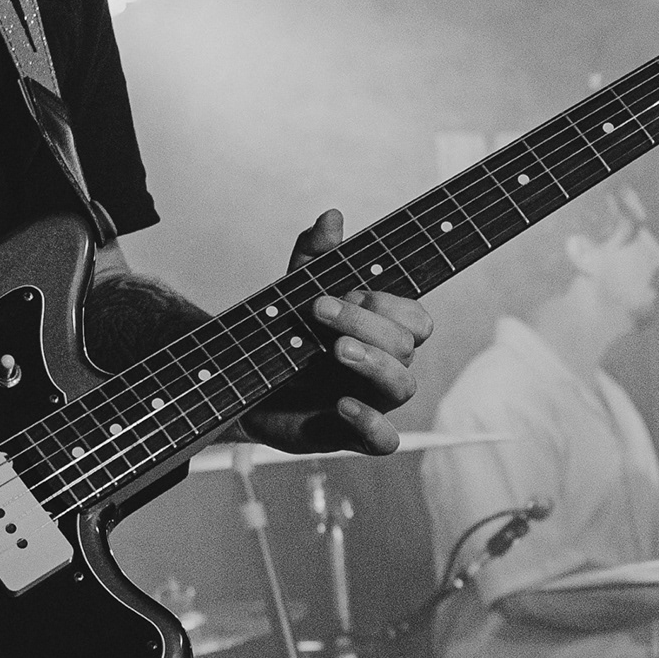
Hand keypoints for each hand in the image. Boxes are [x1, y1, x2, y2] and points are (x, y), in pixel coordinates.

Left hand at [247, 211, 431, 455]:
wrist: (241, 381)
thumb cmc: (282, 334)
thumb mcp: (293, 289)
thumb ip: (314, 254)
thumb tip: (332, 217)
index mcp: (381, 330)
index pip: (416, 319)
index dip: (390, 305)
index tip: (349, 290)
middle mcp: (384, 364)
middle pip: (406, 346)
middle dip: (365, 324)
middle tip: (319, 311)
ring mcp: (372, 400)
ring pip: (402, 386)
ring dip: (373, 364)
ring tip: (336, 351)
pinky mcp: (351, 433)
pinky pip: (385, 440)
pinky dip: (371, 424)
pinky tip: (342, 404)